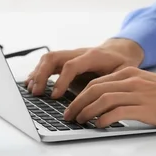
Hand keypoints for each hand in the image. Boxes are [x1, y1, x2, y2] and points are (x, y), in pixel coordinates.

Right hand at [25, 39, 144, 97]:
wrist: (120, 51)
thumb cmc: (122, 63)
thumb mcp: (123, 74)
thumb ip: (110, 86)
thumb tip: (99, 104)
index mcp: (93, 56)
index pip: (71, 65)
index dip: (61, 81)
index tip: (54, 96)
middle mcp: (78, 53)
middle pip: (53, 57)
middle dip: (42, 75)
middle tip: (36, 93)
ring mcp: (70, 55)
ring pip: (48, 58)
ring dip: (37, 74)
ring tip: (32, 90)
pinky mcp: (65, 60)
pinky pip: (48, 63)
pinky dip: (38, 73)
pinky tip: (31, 84)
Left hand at [63, 67, 155, 127]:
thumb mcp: (143, 84)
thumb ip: (124, 88)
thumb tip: (103, 101)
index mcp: (128, 73)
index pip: (96, 82)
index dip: (79, 94)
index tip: (71, 105)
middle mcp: (130, 80)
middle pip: (94, 89)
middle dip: (77, 103)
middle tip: (68, 115)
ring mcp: (138, 93)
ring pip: (103, 99)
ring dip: (87, 111)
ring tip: (79, 121)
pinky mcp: (145, 107)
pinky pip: (118, 111)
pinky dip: (104, 118)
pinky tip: (98, 124)